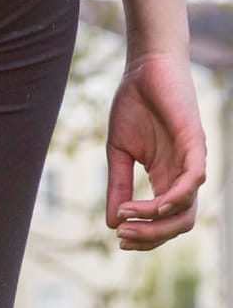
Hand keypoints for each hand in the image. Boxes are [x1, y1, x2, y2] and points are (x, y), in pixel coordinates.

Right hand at [106, 52, 206, 250]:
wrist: (144, 70)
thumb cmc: (133, 107)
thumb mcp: (119, 154)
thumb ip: (118, 186)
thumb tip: (112, 223)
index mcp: (167, 177)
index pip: (165, 220)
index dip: (145, 235)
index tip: (117, 236)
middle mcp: (183, 173)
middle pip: (179, 223)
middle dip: (151, 237)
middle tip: (123, 237)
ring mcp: (191, 159)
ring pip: (187, 208)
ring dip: (155, 222)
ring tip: (127, 218)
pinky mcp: (194, 142)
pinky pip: (193, 179)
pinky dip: (176, 198)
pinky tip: (154, 206)